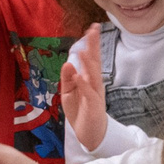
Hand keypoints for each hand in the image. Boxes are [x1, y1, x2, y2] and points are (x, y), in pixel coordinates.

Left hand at [59, 27, 107, 152]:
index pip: (90, 59)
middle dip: (94, 46)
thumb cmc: (81, 112)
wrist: (91, 134)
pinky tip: (80, 75)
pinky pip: (89, 93)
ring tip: (84, 49)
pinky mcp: (94, 106)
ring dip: (89, 62)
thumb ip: (68, 78)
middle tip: (94, 30)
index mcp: (89, 79)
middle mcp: (94, 84)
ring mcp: (95, 94)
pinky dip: (84, 84)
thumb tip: (68, 62)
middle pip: (95, 62)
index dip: (90, 44)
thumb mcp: (69, 93)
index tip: (91, 28)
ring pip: (93, 75)